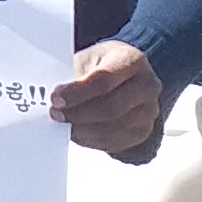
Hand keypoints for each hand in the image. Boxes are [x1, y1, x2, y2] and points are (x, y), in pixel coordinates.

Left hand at [50, 39, 165, 156]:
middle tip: (55, 114)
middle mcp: (147, 86)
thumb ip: (73, 76)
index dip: (77, 92)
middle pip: (111, 107)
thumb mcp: (88, 59)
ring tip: (64, 123)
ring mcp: (149, 111)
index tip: (55, 98)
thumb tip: (52, 97)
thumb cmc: (103, 65)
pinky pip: (115, 142)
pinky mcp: (143, 131)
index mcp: (133, 60)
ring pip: (113, 128)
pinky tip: (77, 132)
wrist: (126, 77)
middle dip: (78, 113)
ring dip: (83, 130)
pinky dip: (91, 140)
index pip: (104, 80)